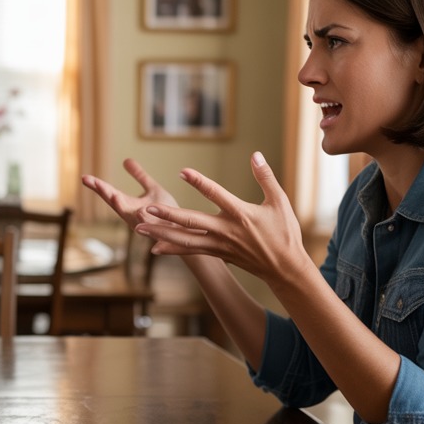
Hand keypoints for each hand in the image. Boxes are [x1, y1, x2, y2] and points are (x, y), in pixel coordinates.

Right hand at [81, 158, 179, 229]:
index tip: (84, 178)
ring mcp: (144, 225)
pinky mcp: (157, 232)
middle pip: (116, 204)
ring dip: (121, 207)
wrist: (184, 229)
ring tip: (113, 195)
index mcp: (129, 206)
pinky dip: (143, 220)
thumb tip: (126, 160)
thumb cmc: (167, 210)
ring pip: (131, 216)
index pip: (110, 194)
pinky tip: (140, 211)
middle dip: (105, 194)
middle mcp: (132, 217)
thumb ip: (140, 177)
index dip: (98, 186)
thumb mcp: (152, 189)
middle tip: (94, 183)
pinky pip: (150, 226)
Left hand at [137, 152, 306, 284]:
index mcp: (240, 214)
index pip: (216, 194)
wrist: (285, 268)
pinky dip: (172, 249)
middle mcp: (226, 230)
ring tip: (139, 228)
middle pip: (191, 221)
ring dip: (161, 234)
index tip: (182, 171)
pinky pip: (191, 252)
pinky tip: (155, 248)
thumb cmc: (284, 233)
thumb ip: (265, 177)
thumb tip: (255, 155)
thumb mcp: (279, 202)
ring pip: (185, 239)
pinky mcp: (217, 254)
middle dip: (167, 215)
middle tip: (145, 210)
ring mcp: (219, 245)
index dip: (199, 182)